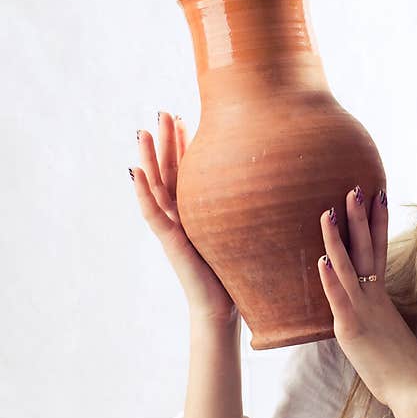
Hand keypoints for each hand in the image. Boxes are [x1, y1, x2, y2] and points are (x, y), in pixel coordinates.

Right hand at [131, 112, 237, 323]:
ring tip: (143, 130)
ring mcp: (172, 227)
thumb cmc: (238, 271)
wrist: (225, 305)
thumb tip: (279, 187)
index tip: (187, 119)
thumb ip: (251, 210)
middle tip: (164, 112)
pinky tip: (136, 172)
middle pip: (170, 171)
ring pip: (156, 186)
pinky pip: (152, 213)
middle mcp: (182, 216)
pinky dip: (142, 193)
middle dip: (166, 142)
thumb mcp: (245, 231)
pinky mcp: (170, 242)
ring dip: (148, 158)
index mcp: (198, 211)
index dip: (184, 146)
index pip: (188, 171)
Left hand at [317, 186, 416, 408]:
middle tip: (355, 187)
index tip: (377, 194)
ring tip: (328, 211)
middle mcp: (373, 297)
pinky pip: (340, 300)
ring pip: (349, 267)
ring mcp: (363, 311)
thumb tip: (368, 307)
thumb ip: (375, 314)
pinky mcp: (353, 330)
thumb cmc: (401, 365)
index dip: (377, 222)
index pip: (378, 250)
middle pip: (366, 249)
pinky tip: (321, 259)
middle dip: (360, 217)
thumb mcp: (385, 332)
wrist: (416, 389)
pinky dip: (331, 278)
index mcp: (380, 296)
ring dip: (337, 238)